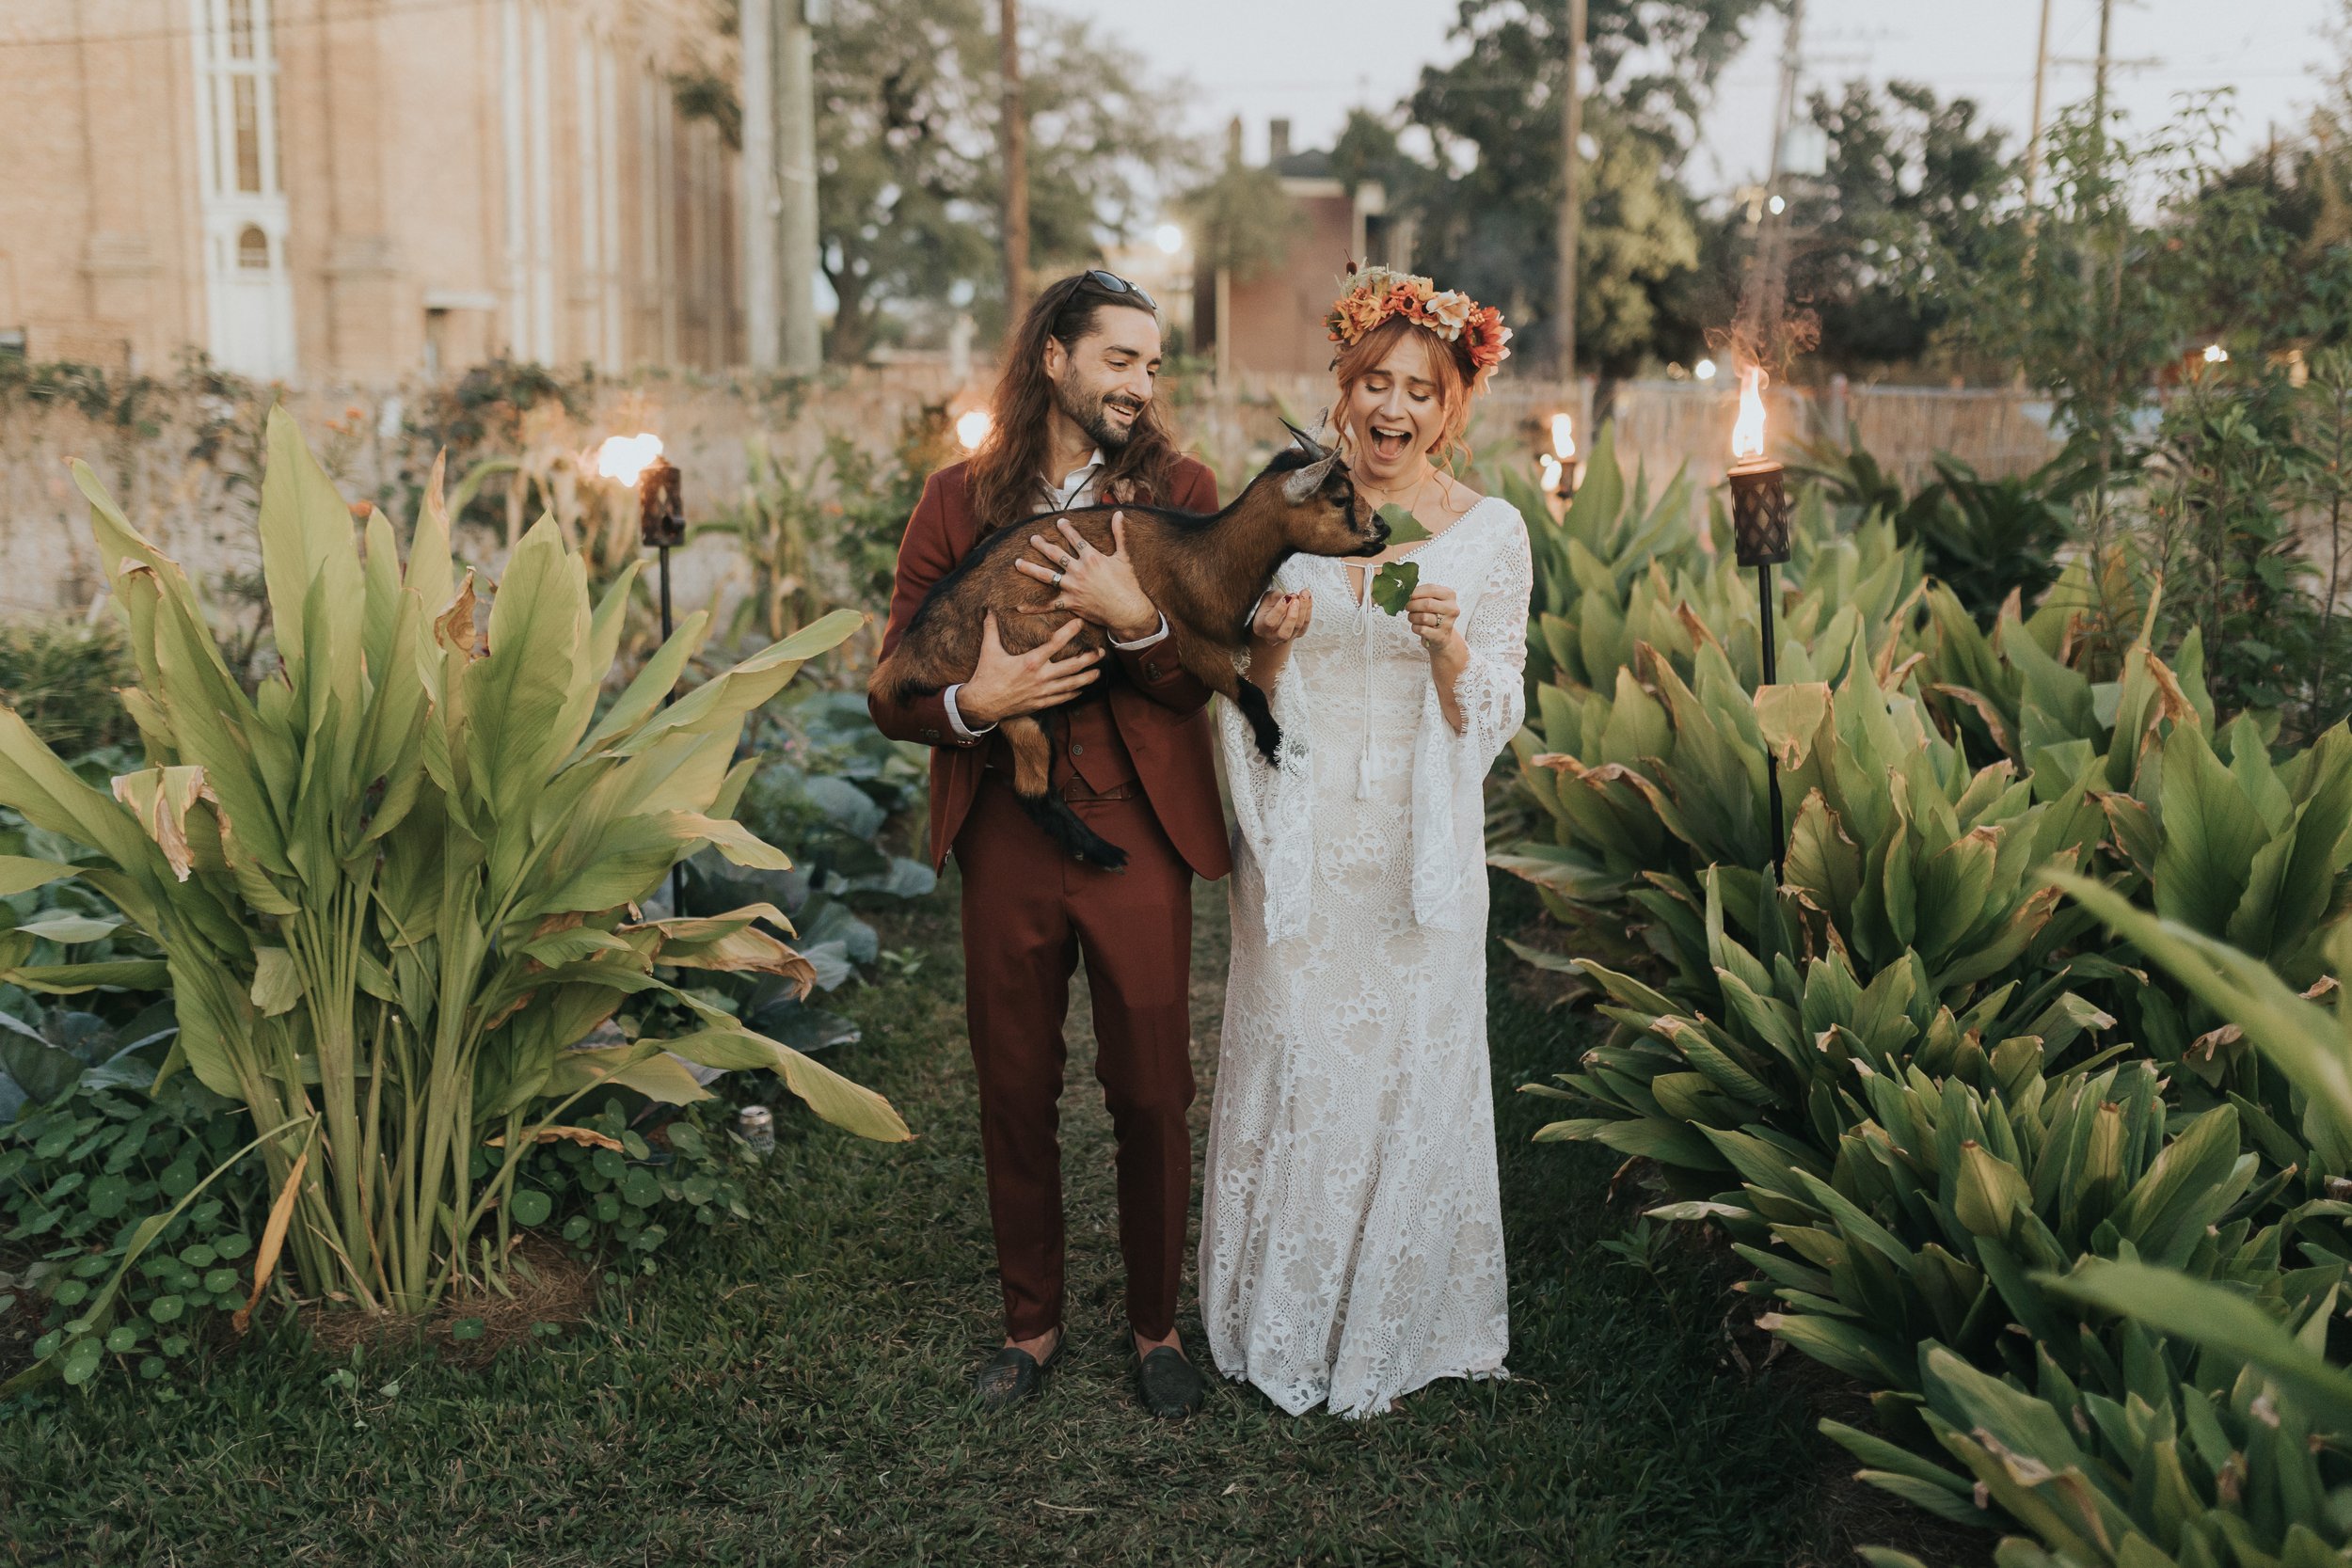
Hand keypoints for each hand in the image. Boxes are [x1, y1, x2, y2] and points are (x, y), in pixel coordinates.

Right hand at [956, 613, 1101, 726]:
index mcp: (1030, 661)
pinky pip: (1062, 698)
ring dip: (1086, 678)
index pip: (1056, 643)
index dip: (1070, 631)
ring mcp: (1042, 692)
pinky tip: (1081, 689)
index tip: (1080, 622)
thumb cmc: (986, 676)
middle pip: (1072, 666)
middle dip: (1088, 658)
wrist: (982, 704)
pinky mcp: (1040, 703)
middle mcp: (1040, 677)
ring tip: (1098, 672)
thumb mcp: (988, 650)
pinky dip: (1073, 693)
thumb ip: (991, 629)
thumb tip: (988, 610)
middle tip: (1100, 652)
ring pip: (1071, 684)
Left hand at [1015, 513, 1158, 641]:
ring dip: (1031, 568)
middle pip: (1055, 554)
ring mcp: (1073, 587)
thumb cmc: (1128, 583)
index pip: (1075, 539)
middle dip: (1041, 545)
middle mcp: (1079, 570)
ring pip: (1047, 576)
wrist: (1128, 610)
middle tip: (1031, 539)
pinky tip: (1020, 607)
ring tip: (1017, 563)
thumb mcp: (1124, 556)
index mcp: (1091, 557)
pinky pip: (1049, 605)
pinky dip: (1034, 607)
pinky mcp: (1071, 603)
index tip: (1058, 522)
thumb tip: (1119, 513)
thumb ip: (1119, 534)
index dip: (1066, 529)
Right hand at [1250, 589, 1312, 643]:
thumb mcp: (1266, 599)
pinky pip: (1305, 624)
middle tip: (1296, 598)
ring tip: (1304, 595)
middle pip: (1285, 631)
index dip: (1279, 609)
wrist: (1274, 621)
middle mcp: (1272, 636)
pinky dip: (1308, 610)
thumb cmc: (1268, 608)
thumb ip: (1275, 596)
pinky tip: (1308, 599)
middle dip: (1293, 614)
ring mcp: (1286, 638)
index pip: (1270, 622)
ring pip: (1297, 627)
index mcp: (1260, 627)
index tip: (1287, 597)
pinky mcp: (1298, 634)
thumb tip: (1288, 596)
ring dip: (1303, 609)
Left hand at [1405, 583, 1462, 656]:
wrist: (1442, 635)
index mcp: (1449, 595)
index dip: (1416, 592)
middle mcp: (1451, 609)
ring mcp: (1447, 623)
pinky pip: (1422, 629)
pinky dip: (1415, 627)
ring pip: (1423, 617)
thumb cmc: (1434, 615)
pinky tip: (1417, 626)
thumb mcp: (1433, 600)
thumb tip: (1407, 592)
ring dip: (1413, 617)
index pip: (1431, 589)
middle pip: (1427, 604)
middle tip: (1407, 607)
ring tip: (1412, 617)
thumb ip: (1422, 594)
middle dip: (1413, 605)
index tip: (1408, 595)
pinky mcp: (1440, 636)